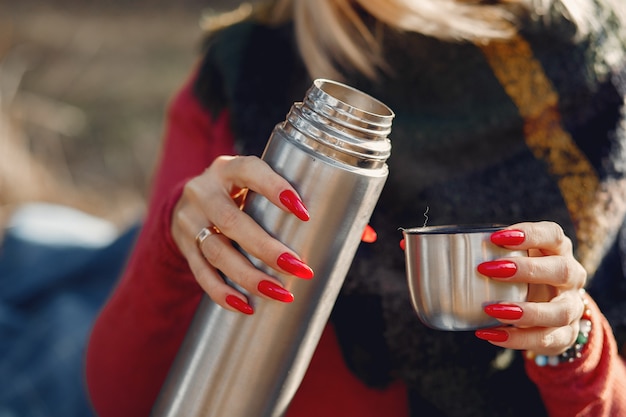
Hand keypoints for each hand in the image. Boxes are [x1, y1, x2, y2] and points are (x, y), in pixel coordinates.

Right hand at [171, 155, 312, 314]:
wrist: (187, 203)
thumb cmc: (240, 193)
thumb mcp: (257, 184)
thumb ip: (304, 202)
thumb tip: (365, 235)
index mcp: (229, 169)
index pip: (250, 171)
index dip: (275, 188)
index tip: (303, 212)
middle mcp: (205, 191)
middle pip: (232, 221)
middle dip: (266, 248)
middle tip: (298, 267)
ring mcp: (191, 220)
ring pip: (217, 251)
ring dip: (249, 276)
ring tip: (280, 293)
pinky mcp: (184, 246)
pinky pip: (201, 273)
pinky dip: (222, 292)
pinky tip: (245, 305)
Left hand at [474, 221, 587, 355]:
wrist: (550, 314)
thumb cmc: (523, 278)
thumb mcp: (515, 260)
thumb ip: (489, 255)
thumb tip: (437, 255)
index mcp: (558, 251)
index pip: (553, 235)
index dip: (529, 234)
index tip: (496, 237)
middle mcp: (572, 277)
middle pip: (562, 270)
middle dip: (526, 270)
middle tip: (488, 270)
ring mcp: (571, 307)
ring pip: (560, 311)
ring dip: (525, 311)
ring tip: (492, 310)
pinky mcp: (565, 335)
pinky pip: (547, 339)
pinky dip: (517, 339)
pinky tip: (491, 334)